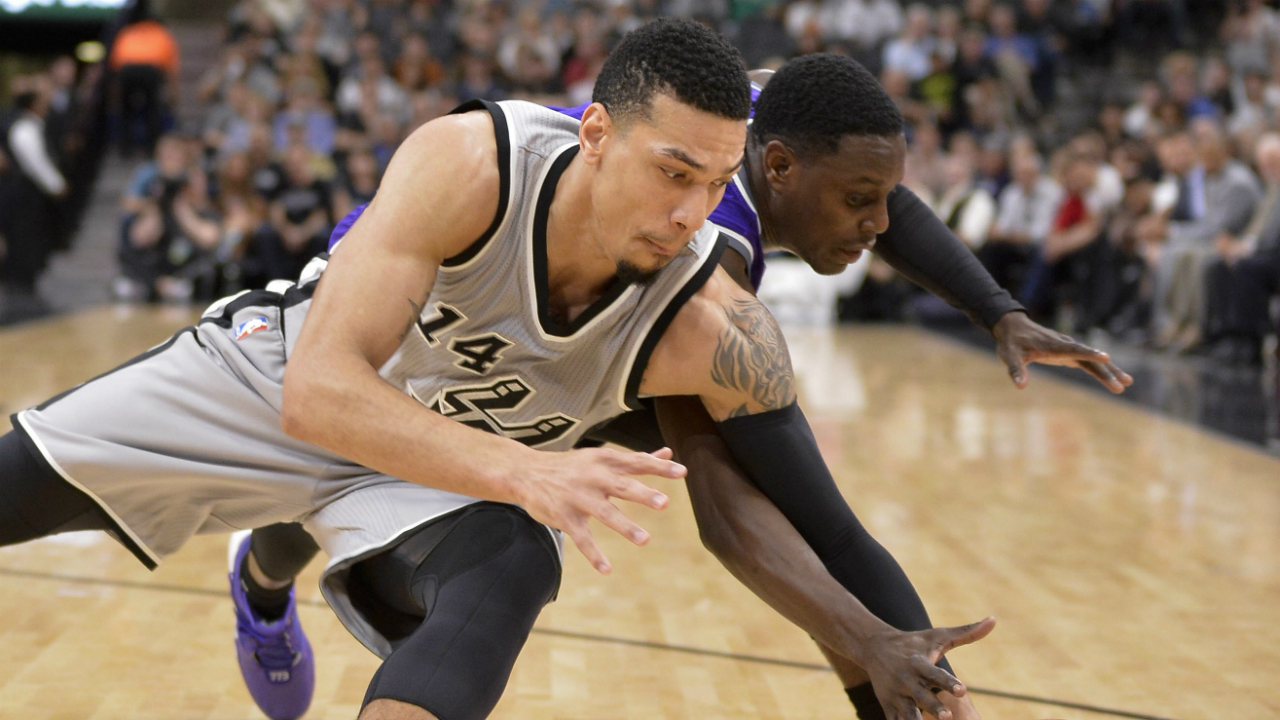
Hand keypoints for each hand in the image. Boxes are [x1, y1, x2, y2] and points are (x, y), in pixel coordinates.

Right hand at [510, 446, 683, 573]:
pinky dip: (594, 554)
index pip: (636, 462)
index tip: (682, 472)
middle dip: (643, 494)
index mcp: (605, 461)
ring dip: (625, 527)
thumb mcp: (600, 458)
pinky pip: (581, 538)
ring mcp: (578, 498)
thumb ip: (635, 459)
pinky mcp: (564, 517)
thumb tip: (668, 452)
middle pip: (622, 486)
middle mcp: (593, 477)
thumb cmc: (571, 466)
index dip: (659, 467)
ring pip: (604, 513)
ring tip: (645, 540)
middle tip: (664, 503)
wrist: (525, 472)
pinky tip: (607, 569)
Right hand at [862, 617, 995, 719]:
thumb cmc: (913, 642)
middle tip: (948, 717)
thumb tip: (993, 620)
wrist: (874, 646)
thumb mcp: (937, 636)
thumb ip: (966, 633)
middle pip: (922, 696)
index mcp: (918, 663)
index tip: (963, 690)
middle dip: (934, 707)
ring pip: (907, 712)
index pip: (935, 674)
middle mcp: (906, 679)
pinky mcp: (887, 704)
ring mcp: (895, 693)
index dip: (949, 683)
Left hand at [992, 312, 1132, 393]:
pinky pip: (1087, 362)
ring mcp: (1068, 348)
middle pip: (1089, 359)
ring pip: (1092, 361)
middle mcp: (1064, 345)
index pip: (1074, 350)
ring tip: (1128, 383)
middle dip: (1106, 372)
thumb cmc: (1011, 342)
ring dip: (1109, 371)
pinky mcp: (1067, 353)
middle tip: (1122, 386)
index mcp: (1052, 345)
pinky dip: (1100, 370)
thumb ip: (1016, 370)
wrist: (1013, 327)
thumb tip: (1020, 386)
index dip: (1090, 354)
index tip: (1107, 358)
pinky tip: (1113, 379)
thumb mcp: (1008, 356)